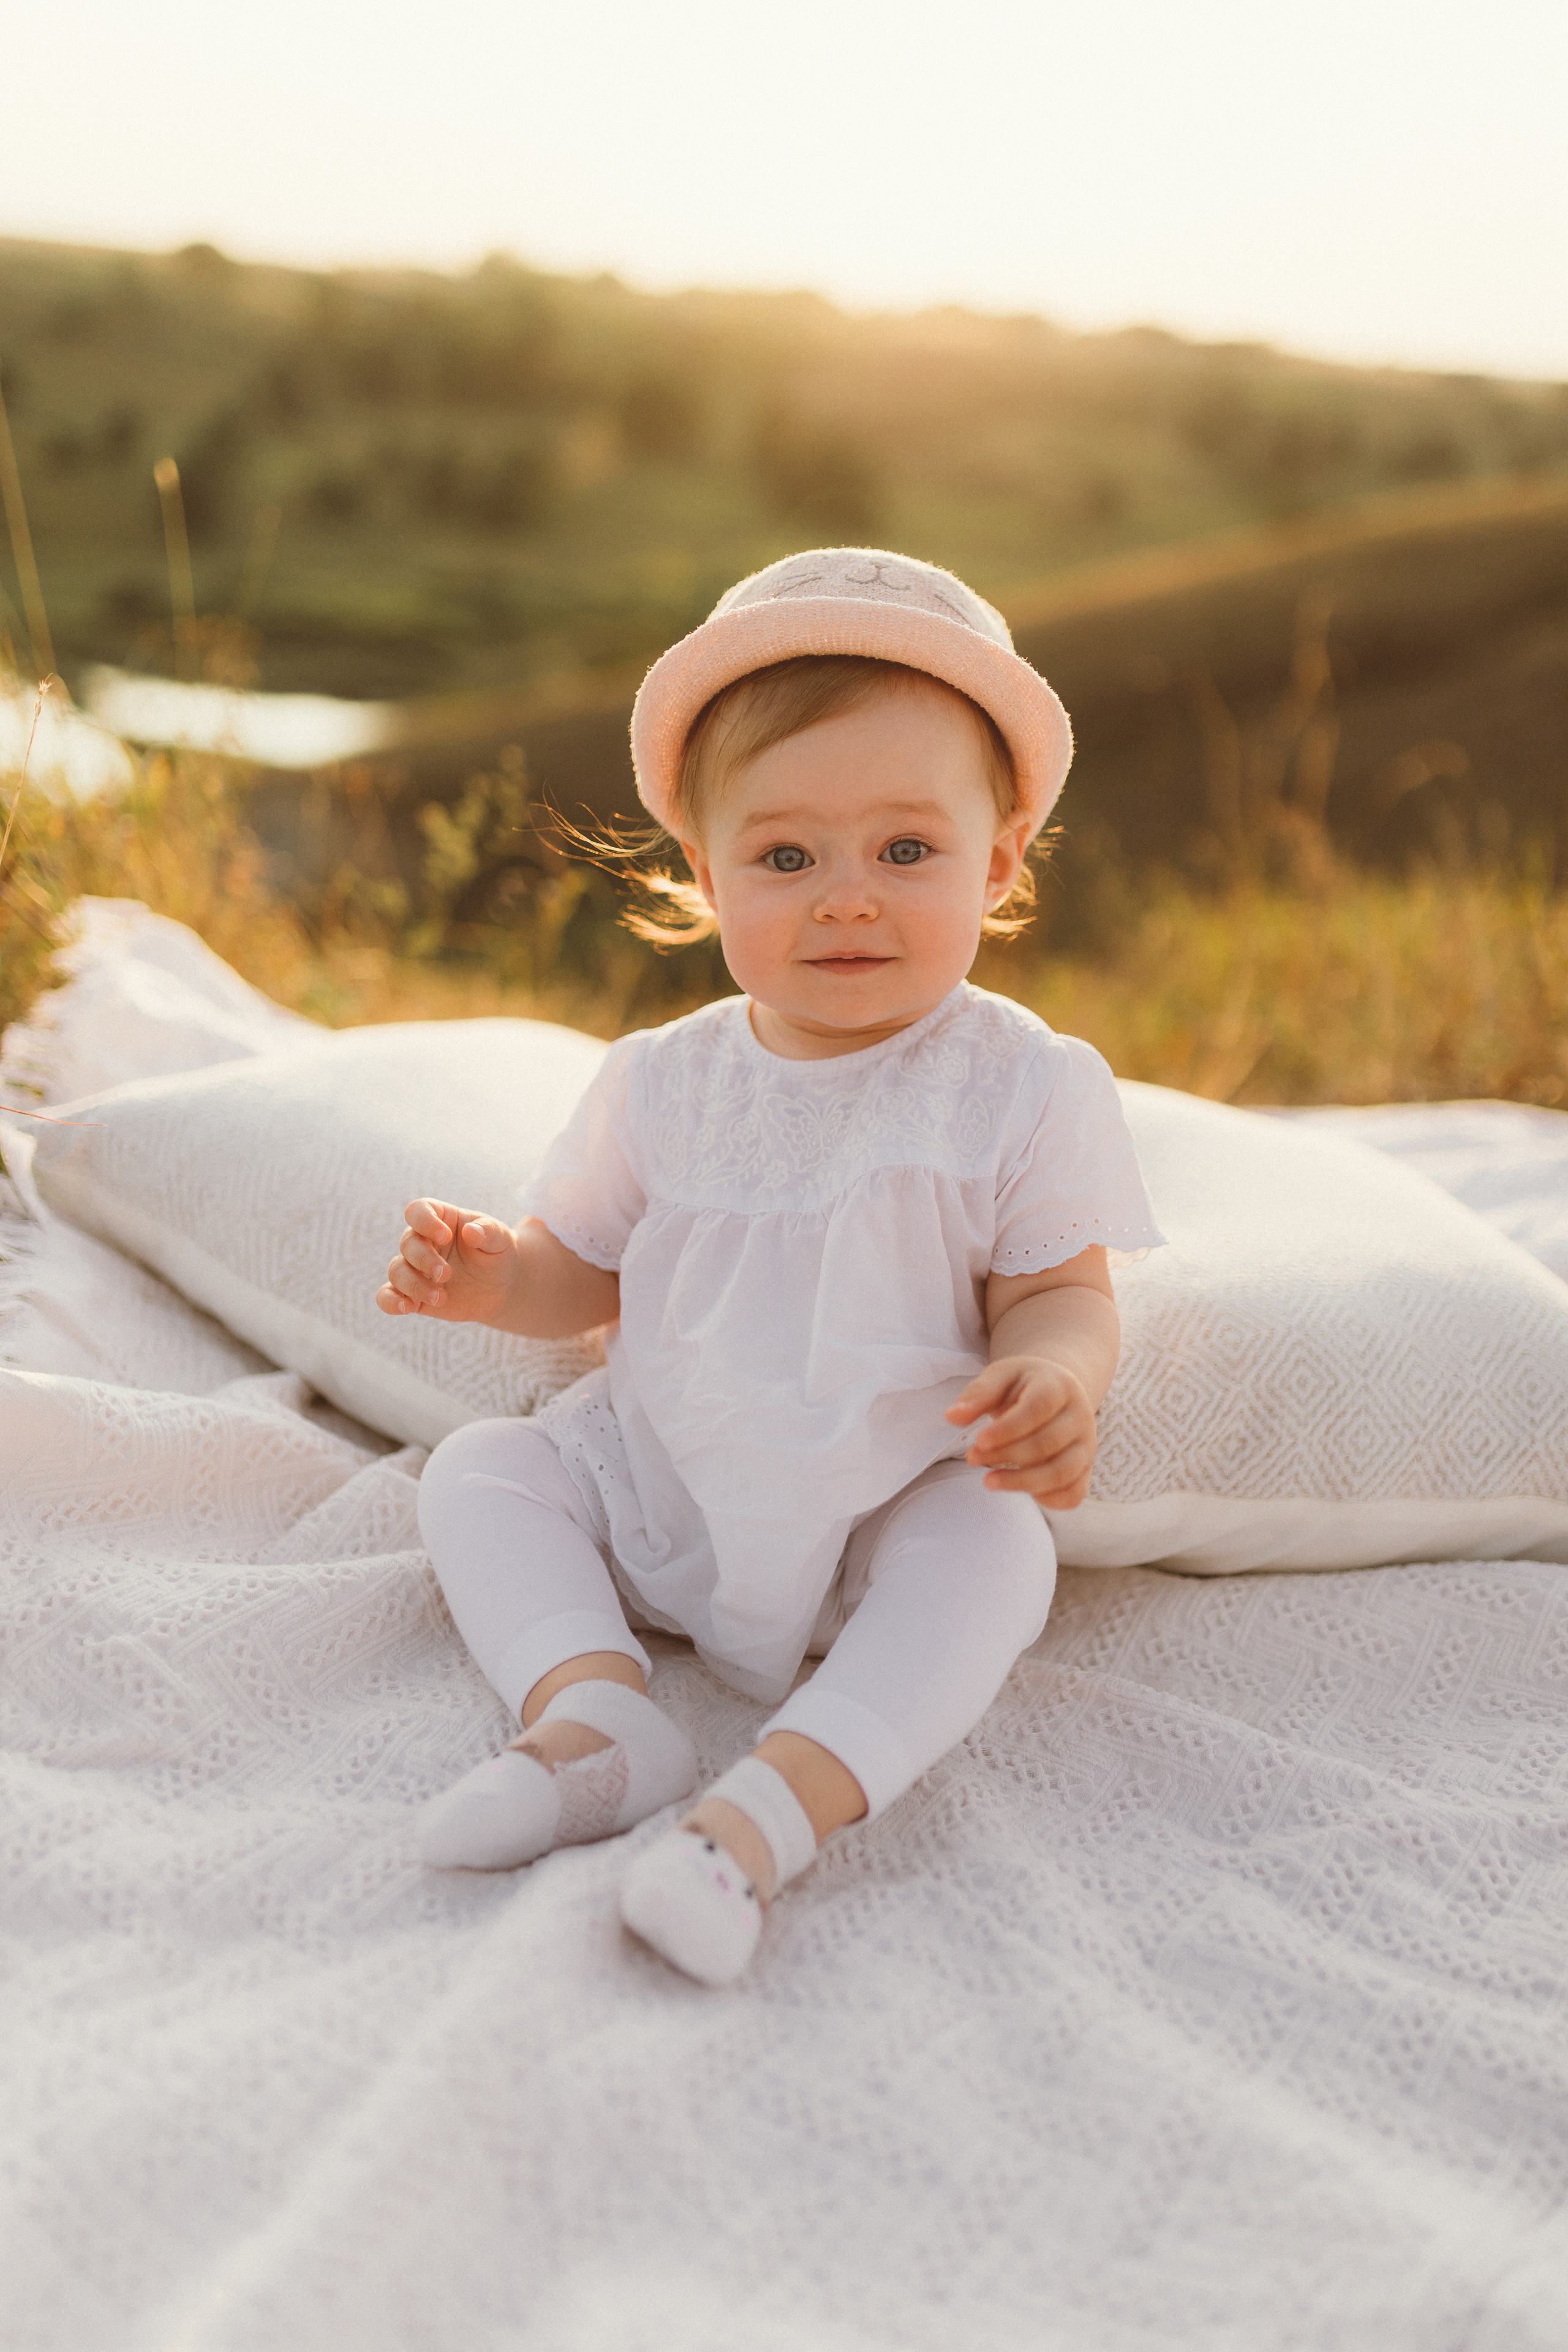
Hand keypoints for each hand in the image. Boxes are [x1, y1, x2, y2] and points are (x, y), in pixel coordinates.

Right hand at [376, 1198, 519, 1323]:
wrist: (499, 1287)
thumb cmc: (497, 1254)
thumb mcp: (501, 1239)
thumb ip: (488, 1232)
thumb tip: (470, 1231)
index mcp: (441, 1220)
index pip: (418, 1211)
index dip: (425, 1221)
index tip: (444, 1236)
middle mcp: (422, 1241)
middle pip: (407, 1243)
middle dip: (424, 1260)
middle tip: (446, 1274)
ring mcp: (415, 1268)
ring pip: (396, 1271)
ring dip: (414, 1285)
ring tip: (441, 1298)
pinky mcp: (413, 1294)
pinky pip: (387, 1295)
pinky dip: (390, 1302)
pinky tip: (405, 1308)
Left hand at [946, 1354, 1097, 1506]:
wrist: (1057, 1392)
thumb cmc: (1022, 1385)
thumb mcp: (1000, 1376)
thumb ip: (977, 1395)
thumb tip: (951, 1417)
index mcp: (1060, 1386)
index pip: (1038, 1409)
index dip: (1008, 1429)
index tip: (978, 1440)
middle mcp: (1081, 1416)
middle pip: (1047, 1444)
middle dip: (1006, 1456)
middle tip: (972, 1457)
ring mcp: (1086, 1445)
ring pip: (1062, 1473)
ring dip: (1022, 1483)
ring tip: (988, 1481)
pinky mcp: (1085, 1469)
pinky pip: (1073, 1494)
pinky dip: (1048, 1500)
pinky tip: (1018, 1489)